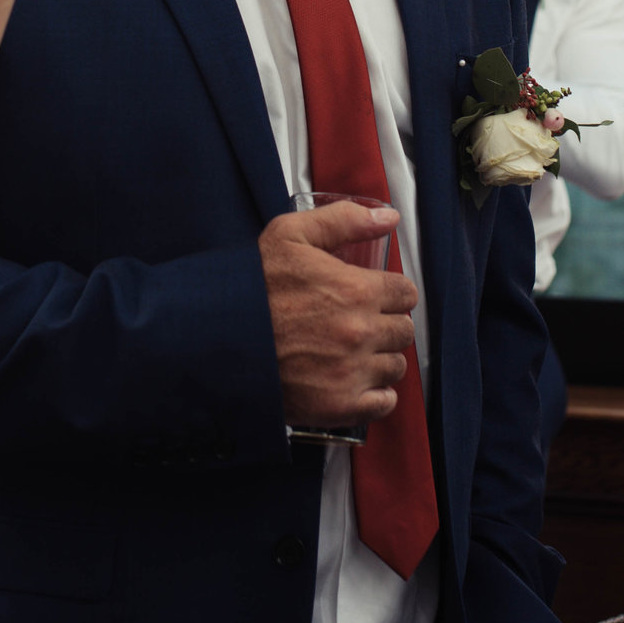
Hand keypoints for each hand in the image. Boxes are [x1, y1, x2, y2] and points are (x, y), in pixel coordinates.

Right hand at [261, 203, 417, 426]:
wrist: (217, 338)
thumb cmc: (251, 287)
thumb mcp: (290, 235)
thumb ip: (344, 220)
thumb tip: (387, 217)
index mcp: (356, 290)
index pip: (406, 293)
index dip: (392, 291)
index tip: (376, 295)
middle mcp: (360, 333)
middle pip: (403, 330)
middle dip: (388, 323)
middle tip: (362, 321)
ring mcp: (352, 372)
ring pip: (395, 366)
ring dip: (381, 357)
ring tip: (355, 350)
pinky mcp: (340, 405)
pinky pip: (383, 403)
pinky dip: (377, 394)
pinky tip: (357, 380)